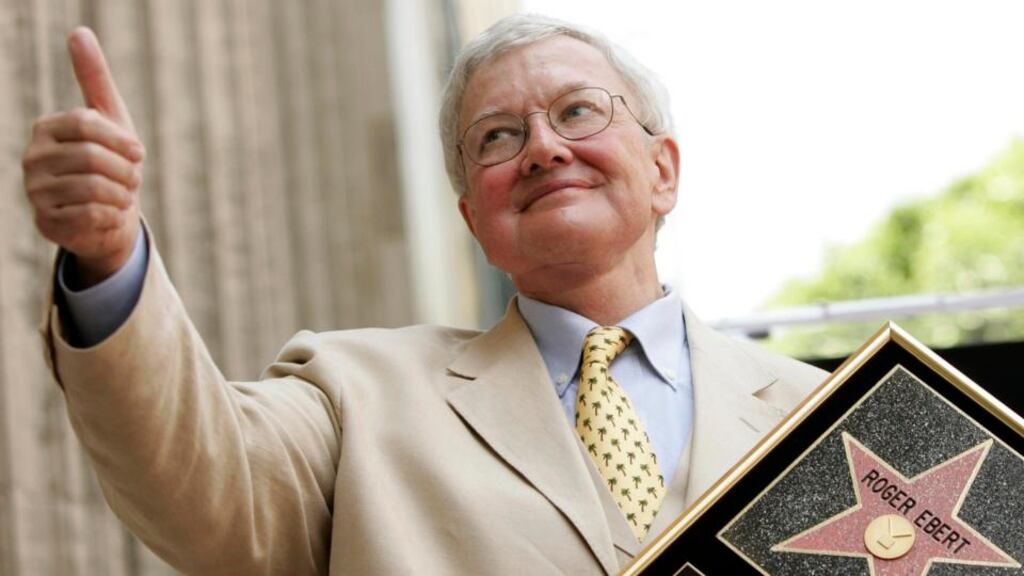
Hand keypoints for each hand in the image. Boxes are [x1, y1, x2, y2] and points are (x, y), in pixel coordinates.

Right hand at [23, 27, 144, 286]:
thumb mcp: (110, 117)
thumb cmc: (112, 161)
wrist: (109, 214)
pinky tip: (112, 214)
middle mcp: (34, 158)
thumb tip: (79, 32)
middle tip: (133, 180)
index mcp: (48, 128)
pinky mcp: (46, 222)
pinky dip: (113, 216)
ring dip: (122, 195)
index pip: (86, 124)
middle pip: (92, 159)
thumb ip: (94, 77)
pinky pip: (91, 216)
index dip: (121, 140)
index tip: (138, 153)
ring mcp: (35, 191)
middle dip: (126, 172)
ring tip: (123, 197)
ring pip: (93, 189)